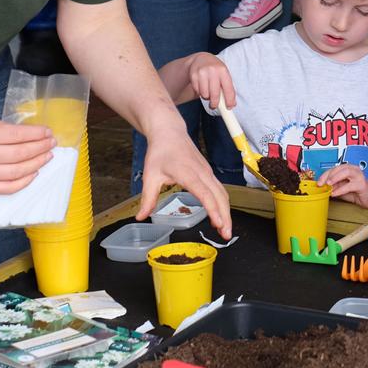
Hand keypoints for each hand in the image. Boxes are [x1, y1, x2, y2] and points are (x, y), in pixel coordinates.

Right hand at [0, 120, 55, 193]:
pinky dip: (26, 181)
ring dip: (38, 163)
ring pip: (19, 171)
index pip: (18, 136)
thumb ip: (8, 130)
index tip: (48, 132)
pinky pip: (10, 187)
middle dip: (41, 147)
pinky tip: (35, 172)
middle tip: (52, 143)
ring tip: (48, 156)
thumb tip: (36, 135)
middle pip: (21, 154)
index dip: (36, 134)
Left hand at [137, 120, 231, 238]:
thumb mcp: (150, 175)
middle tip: (225, 235)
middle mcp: (202, 173)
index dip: (213, 210)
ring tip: (224, 230)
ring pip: (223, 194)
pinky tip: (219, 216)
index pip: (205, 194)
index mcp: (188, 173)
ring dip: (226, 212)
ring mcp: (208, 172)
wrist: (169, 132)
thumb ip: (147, 198)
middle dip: (225, 216)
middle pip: (219, 196)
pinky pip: (220, 190)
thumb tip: (141, 217)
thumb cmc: (160, 152)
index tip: (218, 224)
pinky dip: (222, 204)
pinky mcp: (208, 173)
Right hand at [189, 54, 235, 109]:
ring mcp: (202, 73)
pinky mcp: (193, 75)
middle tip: (214, 106)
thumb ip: (228, 88)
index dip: (229, 100)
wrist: (201, 59)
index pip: (228, 89)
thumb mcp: (224, 75)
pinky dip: (200, 92)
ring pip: (205, 94)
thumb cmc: (215, 70)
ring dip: (206, 97)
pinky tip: (202, 87)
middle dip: (215, 104)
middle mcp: (213, 71)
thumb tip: (232, 104)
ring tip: (208, 92)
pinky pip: (197, 91)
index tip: (229, 108)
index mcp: (223, 71)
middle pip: (215, 94)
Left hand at [317, 164, 367, 206]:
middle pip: (339, 168)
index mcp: (348, 168)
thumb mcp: (340, 188)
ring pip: (346, 172)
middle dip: (328, 175)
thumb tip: (321, 186)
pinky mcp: (362, 184)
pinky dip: (340, 189)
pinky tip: (334, 193)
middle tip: (322, 183)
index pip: (334, 168)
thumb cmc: (354, 192)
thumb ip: (332, 186)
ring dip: (335, 178)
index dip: (325, 175)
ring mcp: (359, 176)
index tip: (318, 183)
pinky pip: (350, 185)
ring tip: (328, 185)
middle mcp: (354, 169)